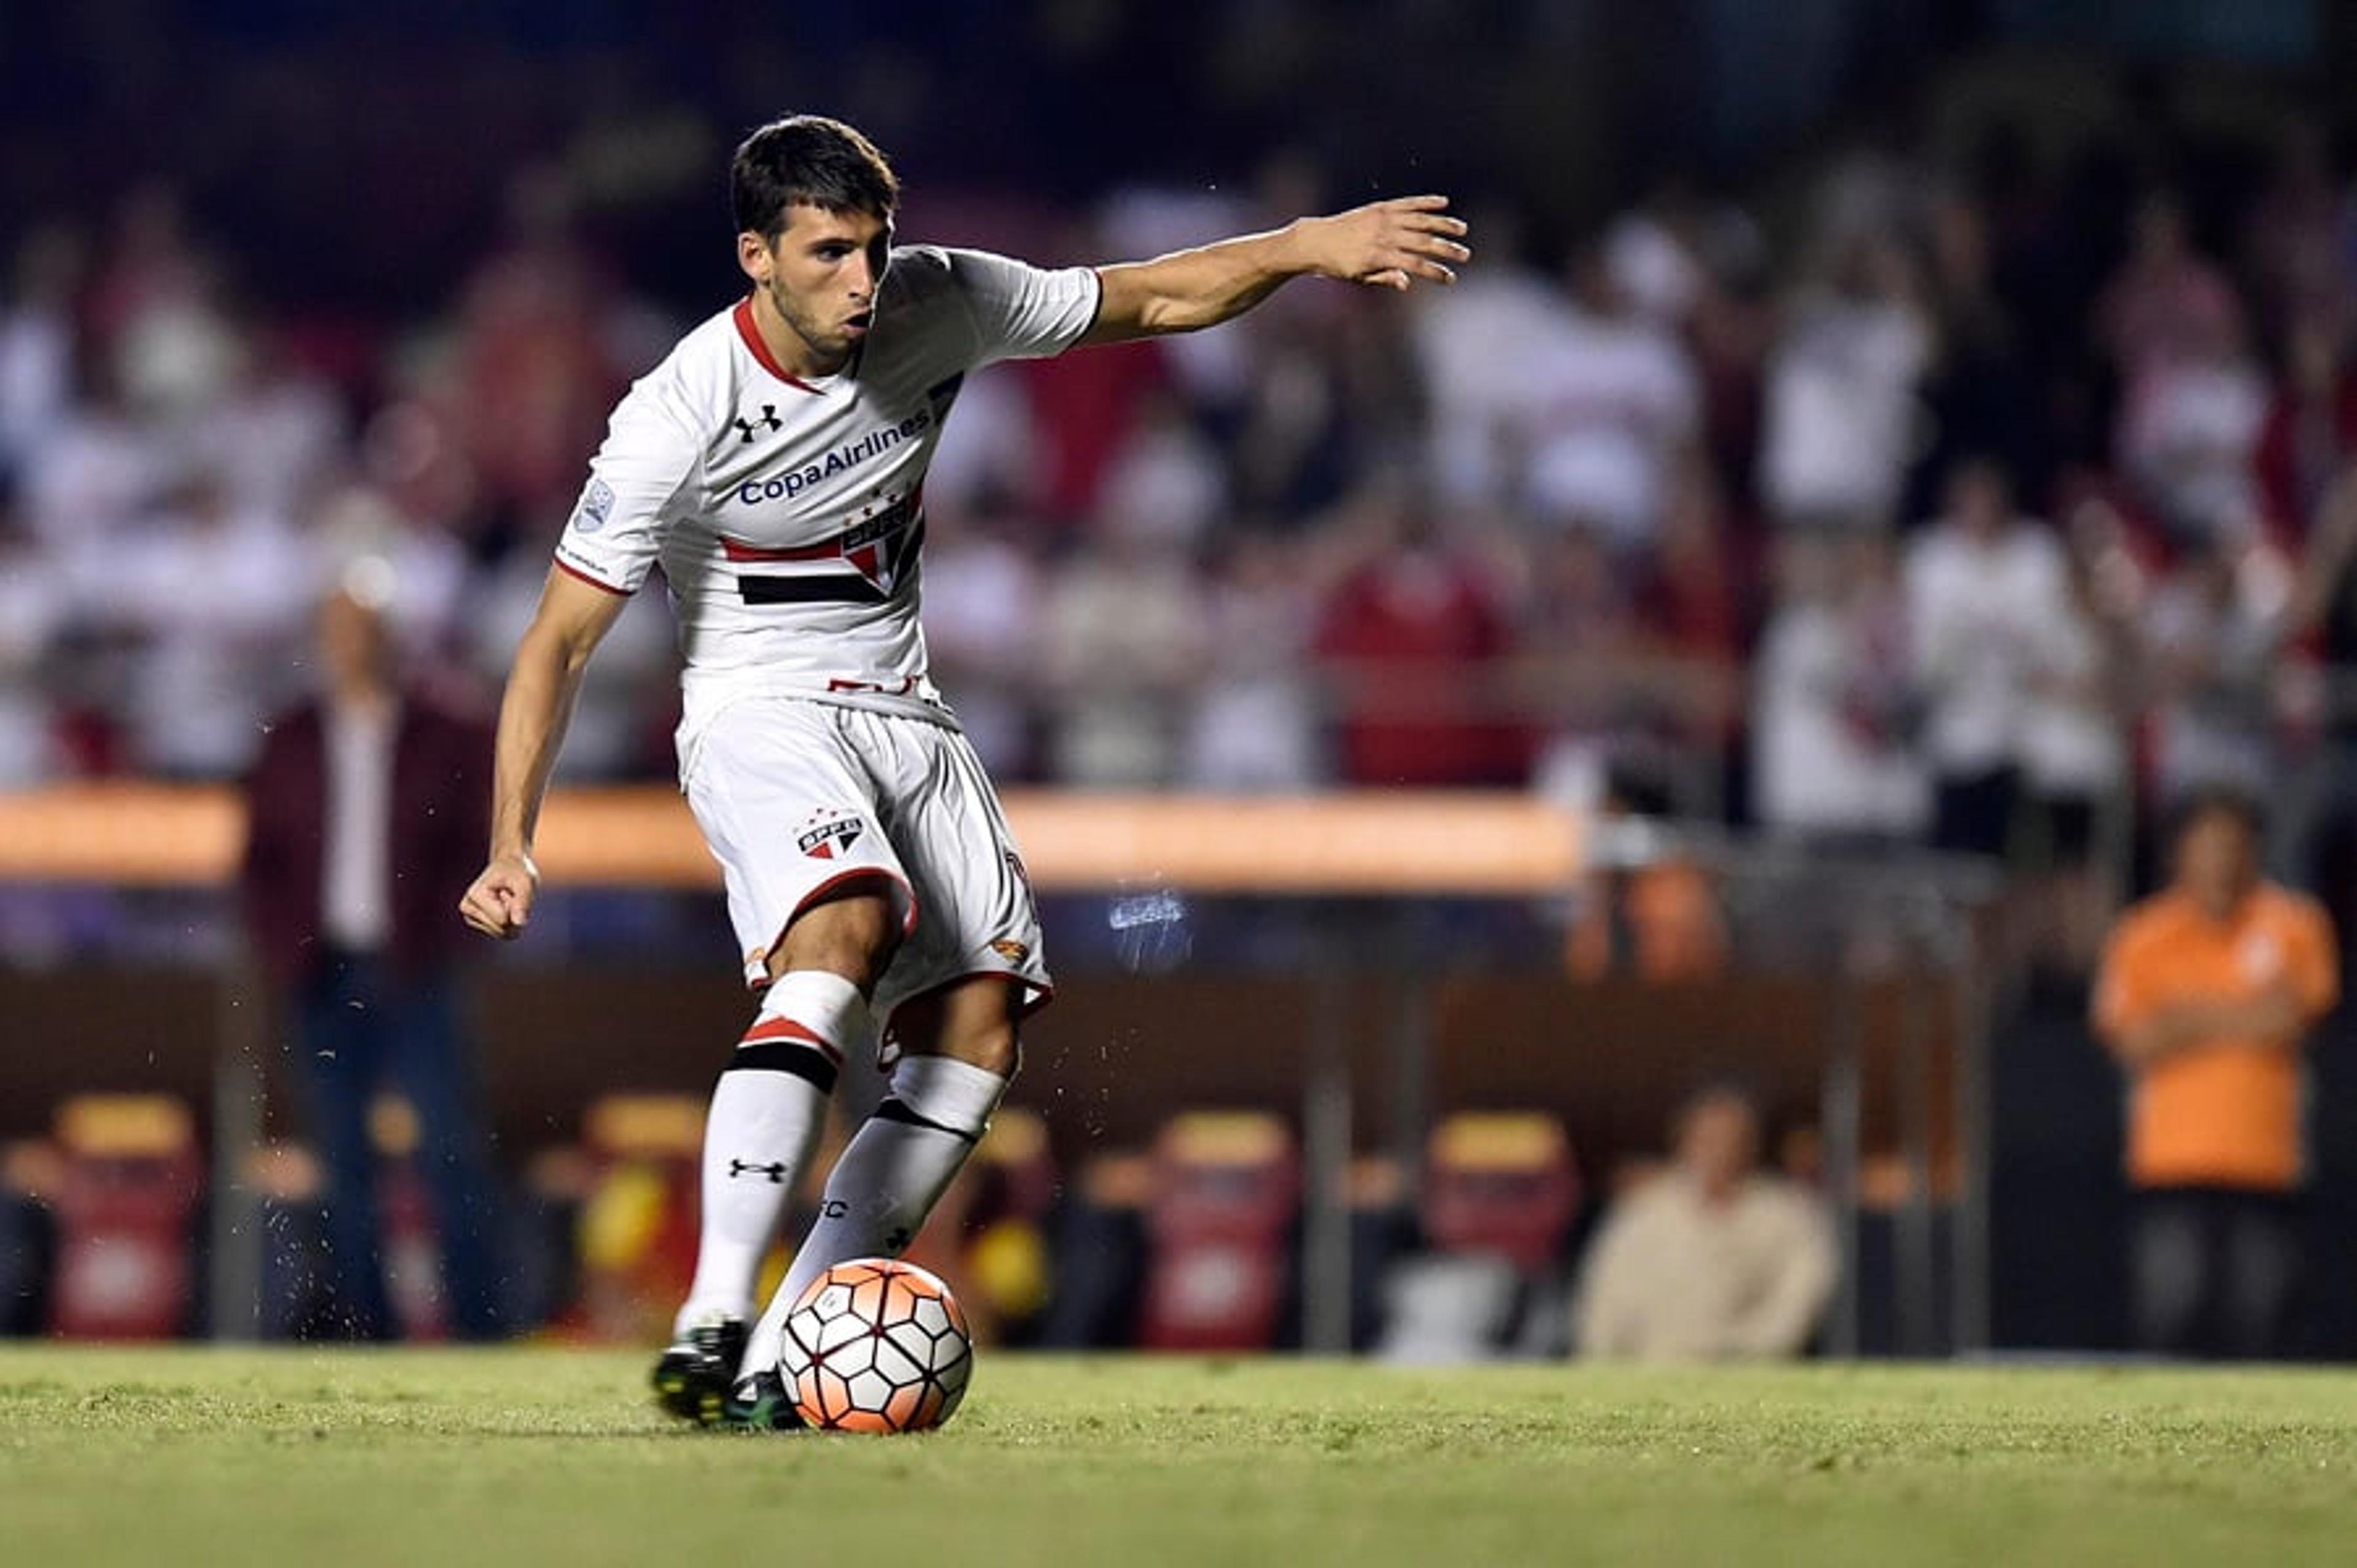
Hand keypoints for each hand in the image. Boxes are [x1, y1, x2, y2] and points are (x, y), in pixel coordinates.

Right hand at [459, 851, 539, 939]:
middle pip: (503, 929)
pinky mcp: (480, 925)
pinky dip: (511, 923)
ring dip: (514, 919)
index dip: (514, 907)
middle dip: (515, 915)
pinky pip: (504, 934)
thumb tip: (519, 924)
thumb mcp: (525, 880)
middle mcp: (468, 908)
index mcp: (475, 895)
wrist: (508, 867)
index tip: (509, 890)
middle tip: (511, 895)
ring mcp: (471, 918)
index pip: (503, 919)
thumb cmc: (516, 872)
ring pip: (504, 934)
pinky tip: (505, 907)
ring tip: (508, 900)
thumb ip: (523, 901)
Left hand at [1292, 196, 1468, 290]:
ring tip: (1462, 230)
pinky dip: (1426, 202)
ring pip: (1420, 219)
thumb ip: (1384, 278)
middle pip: (1423, 242)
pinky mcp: (1380, 207)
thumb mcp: (1359, 278)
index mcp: (1379, 257)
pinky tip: (1443, 203)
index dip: (1435, 273)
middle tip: (1465, 255)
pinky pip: (1407, 203)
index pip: (1415, 265)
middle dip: (1447, 249)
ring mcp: (1382, 219)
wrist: (1315, 241)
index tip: (1451, 279)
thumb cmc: (1338, 265)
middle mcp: (1383, 235)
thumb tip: (1407, 283)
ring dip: (1443, 224)